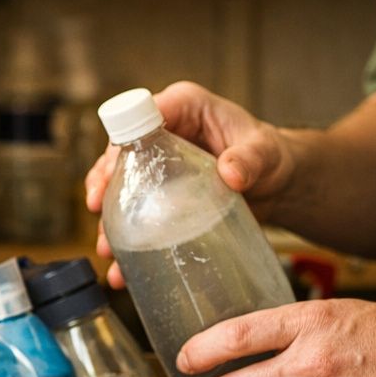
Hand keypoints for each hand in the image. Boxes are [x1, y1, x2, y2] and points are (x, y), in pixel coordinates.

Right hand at [84, 81, 298, 288]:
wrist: (278, 184)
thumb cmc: (271, 154)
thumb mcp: (264, 152)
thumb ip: (250, 159)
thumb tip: (231, 173)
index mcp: (182, 108)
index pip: (141, 117)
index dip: (121, 143)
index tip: (111, 173)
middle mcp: (162, 134)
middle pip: (120, 154)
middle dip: (104, 184)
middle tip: (97, 208)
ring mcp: (158, 167)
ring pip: (121, 188)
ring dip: (110, 219)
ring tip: (107, 248)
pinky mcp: (160, 195)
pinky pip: (136, 213)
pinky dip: (127, 240)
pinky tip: (122, 268)